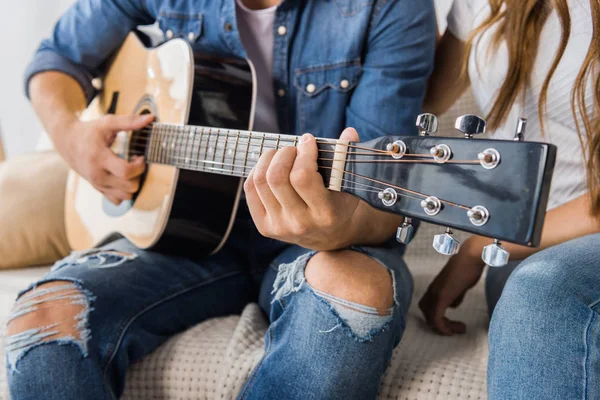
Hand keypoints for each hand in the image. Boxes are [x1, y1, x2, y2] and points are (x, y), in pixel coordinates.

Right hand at [55, 114, 153, 204]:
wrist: (67, 141)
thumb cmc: (89, 131)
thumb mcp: (108, 123)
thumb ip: (130, 121)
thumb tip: (150, 118)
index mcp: (99, 158)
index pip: (126, 172)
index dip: (139, 166)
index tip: (139, 157)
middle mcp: (97, 175)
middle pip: (129, 187)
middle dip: (138, 175)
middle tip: (135, 162)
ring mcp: (97, 184)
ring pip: (125, 197)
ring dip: (132, 184)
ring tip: (129, 170)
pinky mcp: (98, 189)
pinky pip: (117, 201)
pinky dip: (124, 192)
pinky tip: (123, 179)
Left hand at [244, 128, 360, 250]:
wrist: (328, 236)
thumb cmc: (339, 202)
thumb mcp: (348, 184)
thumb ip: (348, 157)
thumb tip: (349, 132)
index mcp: (325, 213)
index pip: (302, 177)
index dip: (303, 153)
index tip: (308, 141)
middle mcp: (300, 223)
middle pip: (276, 178)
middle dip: (284, 153)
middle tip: (294, 149)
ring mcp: (280, 226)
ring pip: (260, 181)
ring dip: (269, 158)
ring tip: (282, 155)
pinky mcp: (265, 227)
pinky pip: (250, 189)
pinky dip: (257, 170)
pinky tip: (270, 167)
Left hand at [419, 240, 485, 334]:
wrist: (471, 257)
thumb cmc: (468, 268)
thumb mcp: (460, 285)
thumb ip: (455, 296)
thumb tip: (453, 305)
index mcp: (434, 287)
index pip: (426, 306)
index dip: (437, 317)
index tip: (453, 323)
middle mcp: (431, 291)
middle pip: (426, 313)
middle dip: (439, 324)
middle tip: (456, 328)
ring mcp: (435, 294)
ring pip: (430, 318)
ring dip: (443, 327)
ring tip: (460, 329)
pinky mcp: (442, 297)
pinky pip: (436, 318)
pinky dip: (443, 328)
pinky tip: (453, 331)